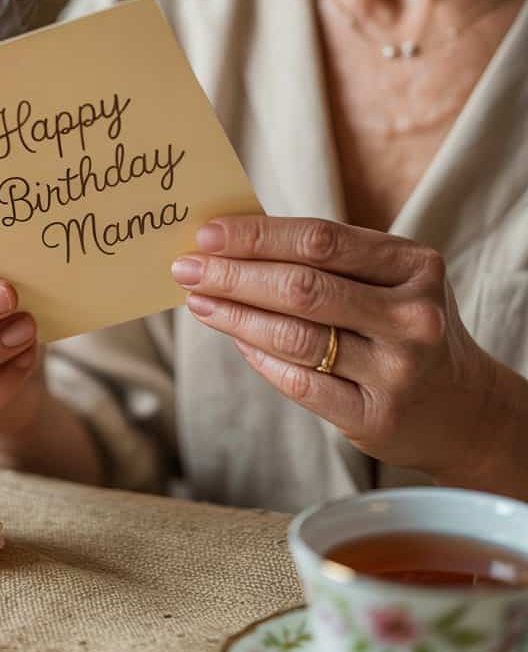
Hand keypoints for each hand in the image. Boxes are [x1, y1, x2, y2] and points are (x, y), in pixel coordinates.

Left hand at [171, 216, 499, 480]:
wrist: (463, 407)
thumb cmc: (405, 324)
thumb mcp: (389, 279)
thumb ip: (327, 259)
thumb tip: (234, 242)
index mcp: (413, 265)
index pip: (321, 240)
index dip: (257, 236)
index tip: (208, 234)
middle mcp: (412, 317)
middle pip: (302, 287)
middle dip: (234, 274)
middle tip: (187, 267)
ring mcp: (397, 371)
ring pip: (294, 336)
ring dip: (235, 315)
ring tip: (199, 300)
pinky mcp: (375, 417)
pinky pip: (299, 382)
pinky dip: (259, 357)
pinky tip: (235, 339)